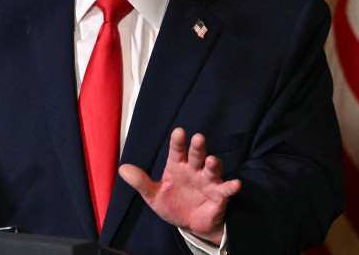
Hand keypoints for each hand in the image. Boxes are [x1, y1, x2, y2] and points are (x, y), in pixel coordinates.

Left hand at [119, 128, 240, 245]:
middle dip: (197, 147)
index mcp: (177, 166)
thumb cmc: (172, 204)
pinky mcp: (219, 195)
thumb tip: (122, 169)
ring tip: (212, 160)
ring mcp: (208, 181)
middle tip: (197, 138)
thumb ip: (141, 182)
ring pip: (212, 169)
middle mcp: (194, 170)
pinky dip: (231, 186)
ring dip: (213, 164)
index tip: (178, 132)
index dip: (178, 142)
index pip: (177, 151)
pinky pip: (226, 189)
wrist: (190, 225)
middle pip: (196, 155)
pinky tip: (235, 184)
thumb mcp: (154, 195)